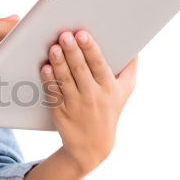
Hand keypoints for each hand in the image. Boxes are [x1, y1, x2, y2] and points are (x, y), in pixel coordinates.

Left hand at [42, 29, 136, 173]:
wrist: (93, 145)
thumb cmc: (110, 110)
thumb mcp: (125, 91)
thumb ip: (129, 68)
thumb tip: (134, 45)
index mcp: (109, 87)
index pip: (98, 64)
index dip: (90, 48)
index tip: (82, 34)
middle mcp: (93, 95)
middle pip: (80, 69)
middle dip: (72, 51)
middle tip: (64, 35)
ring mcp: (75, 104)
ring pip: (65, 80)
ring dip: (59, 63)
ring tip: (53, 48)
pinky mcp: (60, 112)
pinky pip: (54, 93)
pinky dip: (49, 81)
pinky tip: (45, 69)